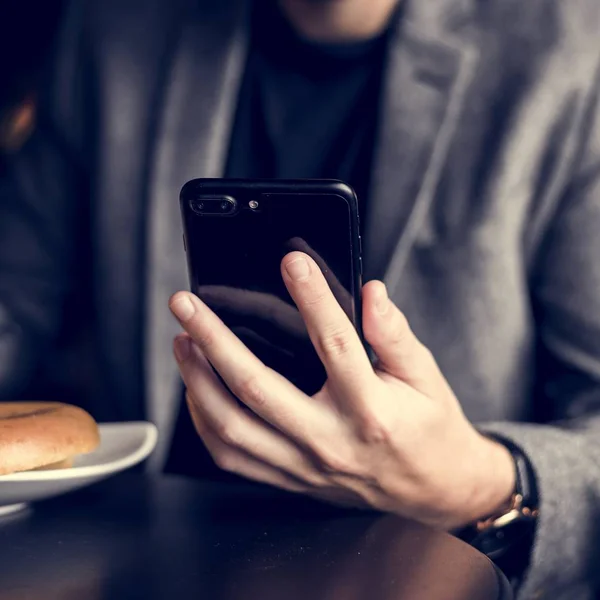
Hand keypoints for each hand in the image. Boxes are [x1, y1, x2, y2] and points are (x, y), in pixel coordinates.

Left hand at [169, 252, 514, 529]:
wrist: (433, 488)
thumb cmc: (429, 427)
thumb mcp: (425, 375)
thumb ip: (394, 334)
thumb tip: (371, 293)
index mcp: (370, 410)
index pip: (334, 343)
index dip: (312, 297)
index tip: (291, 262)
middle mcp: (330, 441)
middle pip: (257, 387)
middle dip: (213, 339)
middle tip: (186, 304)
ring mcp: (304, 466)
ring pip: (232, 427)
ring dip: (197, 381)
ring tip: (182, 342)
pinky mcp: (290, 479)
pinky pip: (232, 456)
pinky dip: (205, 421)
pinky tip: (197, 390)